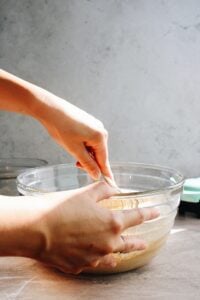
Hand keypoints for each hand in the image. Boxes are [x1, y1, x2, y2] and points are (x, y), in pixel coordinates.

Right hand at [34, 182, 158, 273]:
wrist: (37, 228)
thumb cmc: (61, 208)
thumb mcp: (86, 193)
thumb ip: (104, 189)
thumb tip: (112, 187)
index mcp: (112, 223)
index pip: (137, 218)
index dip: (148, 214)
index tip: (156, 213)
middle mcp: (107, 243)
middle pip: (129, 244)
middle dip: (138, 242)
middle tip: (143, 243)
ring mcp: (94, 257)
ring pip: (112, 257)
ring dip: (118, 253)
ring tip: (121, 254)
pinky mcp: (79, 266)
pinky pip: (92, 263)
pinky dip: (97, 259)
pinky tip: (97, 258)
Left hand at [36, 93, 111, 179]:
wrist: (51, 109)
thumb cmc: (61, 127)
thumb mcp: (74, 150)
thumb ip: (87, 164)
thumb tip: (97, 175)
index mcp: (100, 137)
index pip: (104, 161)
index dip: (105, 173)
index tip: (111, 183)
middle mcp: (101, 130)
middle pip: (99, 154)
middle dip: (89, 161)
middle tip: (76, 164)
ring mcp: (95, 126)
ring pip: (93, 147)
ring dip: (85, 154)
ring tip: (72, 151)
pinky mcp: (88, 123)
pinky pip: (90, 139)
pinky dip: (83, 146)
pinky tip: (73, 144)